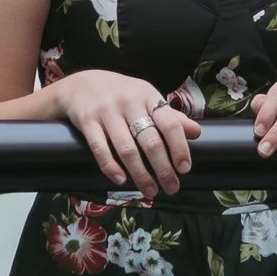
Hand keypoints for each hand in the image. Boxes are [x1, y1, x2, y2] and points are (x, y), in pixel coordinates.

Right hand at [50, 70, 197, 197]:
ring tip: (150, 191)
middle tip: (171, 187)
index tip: (184, 168)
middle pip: (150, 140)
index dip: (179, 147)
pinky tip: (121, 180)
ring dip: (140, 174)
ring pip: (126, 149)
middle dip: (163, 168)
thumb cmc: (120, 94)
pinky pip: (100, 149)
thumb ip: (170, 116)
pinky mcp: (87, 121)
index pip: (169, 123)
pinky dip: (111, 167)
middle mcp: (129, 102)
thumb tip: (196, 132)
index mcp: (148, 95)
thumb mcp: (146, 97)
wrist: (79, 84)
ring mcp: (106, 112)